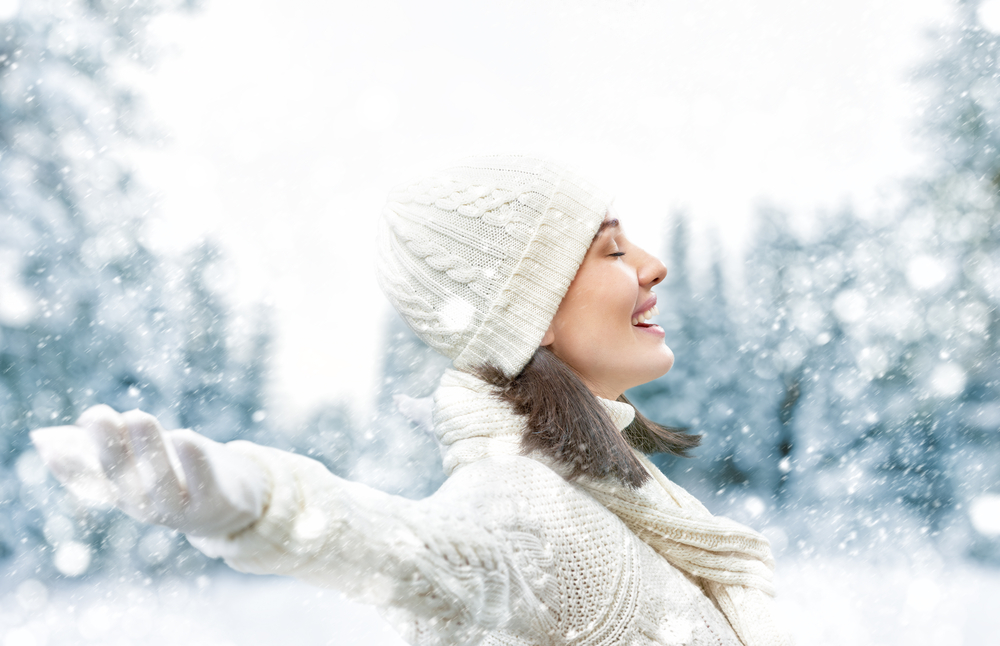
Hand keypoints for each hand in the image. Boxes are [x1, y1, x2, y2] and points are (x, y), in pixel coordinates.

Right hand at [30, 405, 267, 537]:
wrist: (231, 505)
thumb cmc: (181, 472)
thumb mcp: (148, 457)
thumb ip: (116, 442)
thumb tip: (71, 427)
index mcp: (125, 493)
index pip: (91, 482)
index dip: (69, 467)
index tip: (48, 445)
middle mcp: (146, 506)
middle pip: (123, 479)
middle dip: (109, 447)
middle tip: (98, 415)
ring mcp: (179, 510)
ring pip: (159, 483)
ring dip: (148, 449)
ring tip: (138, 416)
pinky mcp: (213, 505)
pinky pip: (203, 484)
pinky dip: (193, 462)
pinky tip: (184, 437)